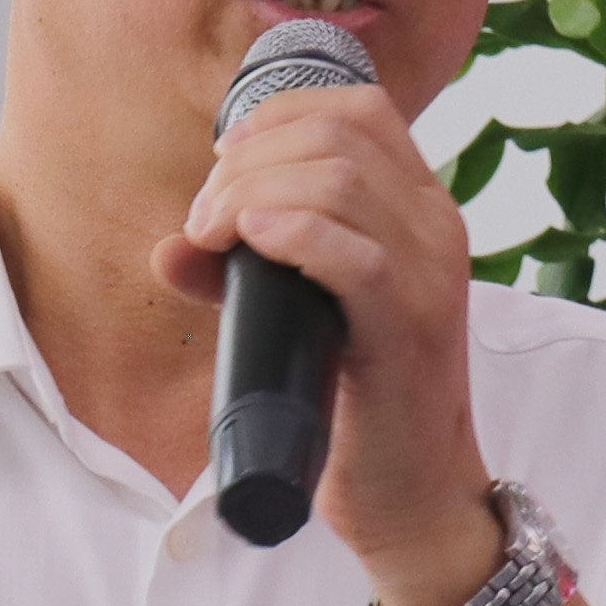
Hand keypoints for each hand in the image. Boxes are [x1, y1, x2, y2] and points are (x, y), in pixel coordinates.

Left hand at [154, 82, 502, 605]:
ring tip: (212, 239)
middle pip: (339, 133)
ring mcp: (431, 276)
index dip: (276, 117)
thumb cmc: (354, 402)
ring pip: (341, 181)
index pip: (357, 109)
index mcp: (418, 208)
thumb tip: (170, 248)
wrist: (412, 496)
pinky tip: (249, 240)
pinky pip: (355, 255)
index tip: (223, 167)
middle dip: (249, 160)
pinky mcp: (411, 329)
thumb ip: (241, 273)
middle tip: (204, 219)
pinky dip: (292, 233)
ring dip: (253, 192)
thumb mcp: (294, 317)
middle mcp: (435, 228)